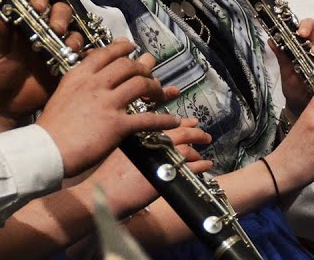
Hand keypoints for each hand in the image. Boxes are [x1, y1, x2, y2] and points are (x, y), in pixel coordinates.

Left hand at [0, 0, 80, 129]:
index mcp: (27, 21)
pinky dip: (85, 55)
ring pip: (73, 32)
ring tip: (67, 47)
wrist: (5, 102)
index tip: (38, 7)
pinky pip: (82, 56)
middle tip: (56, 28)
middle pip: (61, 11)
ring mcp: (58, 46)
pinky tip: (81, 58)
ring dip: (73, 37)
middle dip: (61, 16)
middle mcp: (45, 29)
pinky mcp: (68, 64)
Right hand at [37, 39, 180, 176]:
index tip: (133, 47)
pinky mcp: (117, 125)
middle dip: (144, 68)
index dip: (124, 47)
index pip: (107, 53)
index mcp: (80, 75)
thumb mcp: (62, 94)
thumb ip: (79, 84)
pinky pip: (148, 119)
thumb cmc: (52, 128)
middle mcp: (95, 84)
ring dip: (156, 88)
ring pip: (141, 85)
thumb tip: (92, 79)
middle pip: (129, 66)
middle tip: (150, 73)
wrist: (45, 151)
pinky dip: (164, 119)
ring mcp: (107, 103)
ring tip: (161, 93)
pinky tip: (173, 120)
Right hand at [89, 118, 213, 216]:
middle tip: (204, 134)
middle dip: (195, 131)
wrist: (107, 193)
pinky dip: (201, 166)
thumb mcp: (123, 152)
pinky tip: (206, 166)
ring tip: (204, 151)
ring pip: (187, 148)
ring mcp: (162, 157)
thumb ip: (138, 144)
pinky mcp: (169, 174)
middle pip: (180, 131)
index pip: (165, 123)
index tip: (190, 121)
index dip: (180, 121)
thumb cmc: (109, 177)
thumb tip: (153, 144)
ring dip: (198, 149)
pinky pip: (191, 167)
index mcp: (141, 134)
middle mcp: (152, 141)